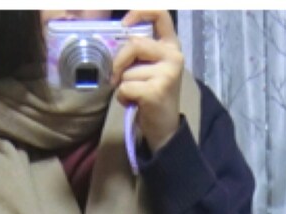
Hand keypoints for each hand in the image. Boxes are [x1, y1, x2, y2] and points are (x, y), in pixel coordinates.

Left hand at [111, 10, 183, 153]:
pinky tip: (134, 103)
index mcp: (171, 45)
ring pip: (128, 71)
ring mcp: (167, 73)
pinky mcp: (156, 91)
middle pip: (134, 45)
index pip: (160, 14)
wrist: (164, 128)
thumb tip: (112, 43)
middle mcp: (173, 55)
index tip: (124, 23)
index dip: (140, 12)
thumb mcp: (149, 68)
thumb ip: (138, 53)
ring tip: (134, 95)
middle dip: (119, 62)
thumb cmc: (152, 95)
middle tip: (116, 77)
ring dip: (122, 85)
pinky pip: (125, 87)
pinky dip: (122, 97)